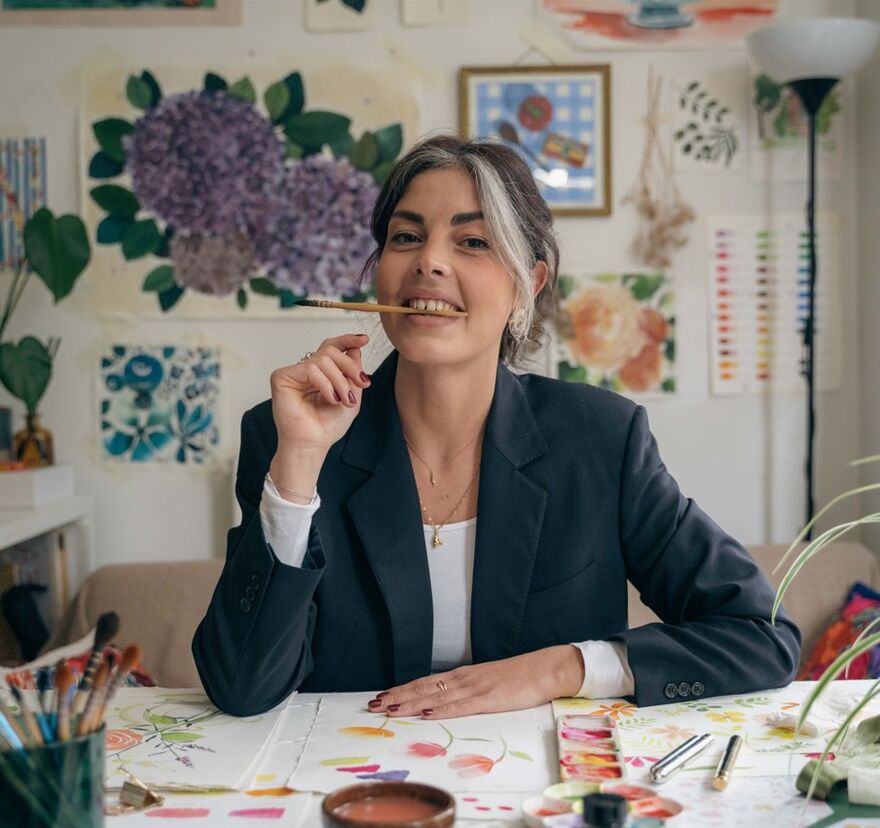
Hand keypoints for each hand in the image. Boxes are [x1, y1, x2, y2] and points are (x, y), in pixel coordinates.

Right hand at [268, 334, 370, 499]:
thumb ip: (353, 373)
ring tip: (343, 401)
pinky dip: (325, 383)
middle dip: (350, 366)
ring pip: (323, 359)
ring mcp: (293, 372)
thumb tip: (355, 349)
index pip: (332, 347)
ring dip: (339, 381)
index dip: (348, 340)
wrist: (314, 443)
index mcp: (321, 372)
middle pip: (330, 350)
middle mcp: (305, 370)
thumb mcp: (351, 396)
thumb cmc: (328, 425)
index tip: (364, 339)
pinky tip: (330, 398)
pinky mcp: (282, 377)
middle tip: (361, 384)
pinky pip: (310, 368)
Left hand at [367, 646, 584, 719]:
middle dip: (397, 697)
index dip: (403, 689)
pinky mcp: (489, 698)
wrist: (545, 668)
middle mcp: (464, 678)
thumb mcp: (488, 682)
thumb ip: (468, 691)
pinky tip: (427, 713)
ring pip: (436, 696)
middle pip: (424, 688)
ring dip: (410, 703)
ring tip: (389, 709)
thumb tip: (447, 701)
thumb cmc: (520, 677)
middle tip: (373, 705)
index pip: (426, 682)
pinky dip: (442, 710)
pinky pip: (461, 705)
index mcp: (463, 675)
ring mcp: (475, 687)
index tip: (382, 696)